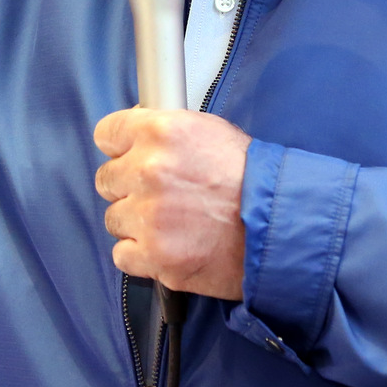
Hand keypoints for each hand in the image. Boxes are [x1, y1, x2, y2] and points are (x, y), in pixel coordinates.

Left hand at [94, 108, 251, 298]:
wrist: (280, 227)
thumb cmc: (253, 179)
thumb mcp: (210, 132)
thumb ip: (165, 133)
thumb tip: (137, 134)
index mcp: (161, 131)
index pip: (107, 134)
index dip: (119, 148)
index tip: (126, 156)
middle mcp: (148, 170)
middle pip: (106, 179)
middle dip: (129, 187)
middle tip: (160, 194)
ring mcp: (149, 215)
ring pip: (114, 218)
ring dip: (137, 222)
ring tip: (173, 223)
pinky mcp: (154, 255)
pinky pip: (122, 254)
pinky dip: (142, 254)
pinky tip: (169, 246)